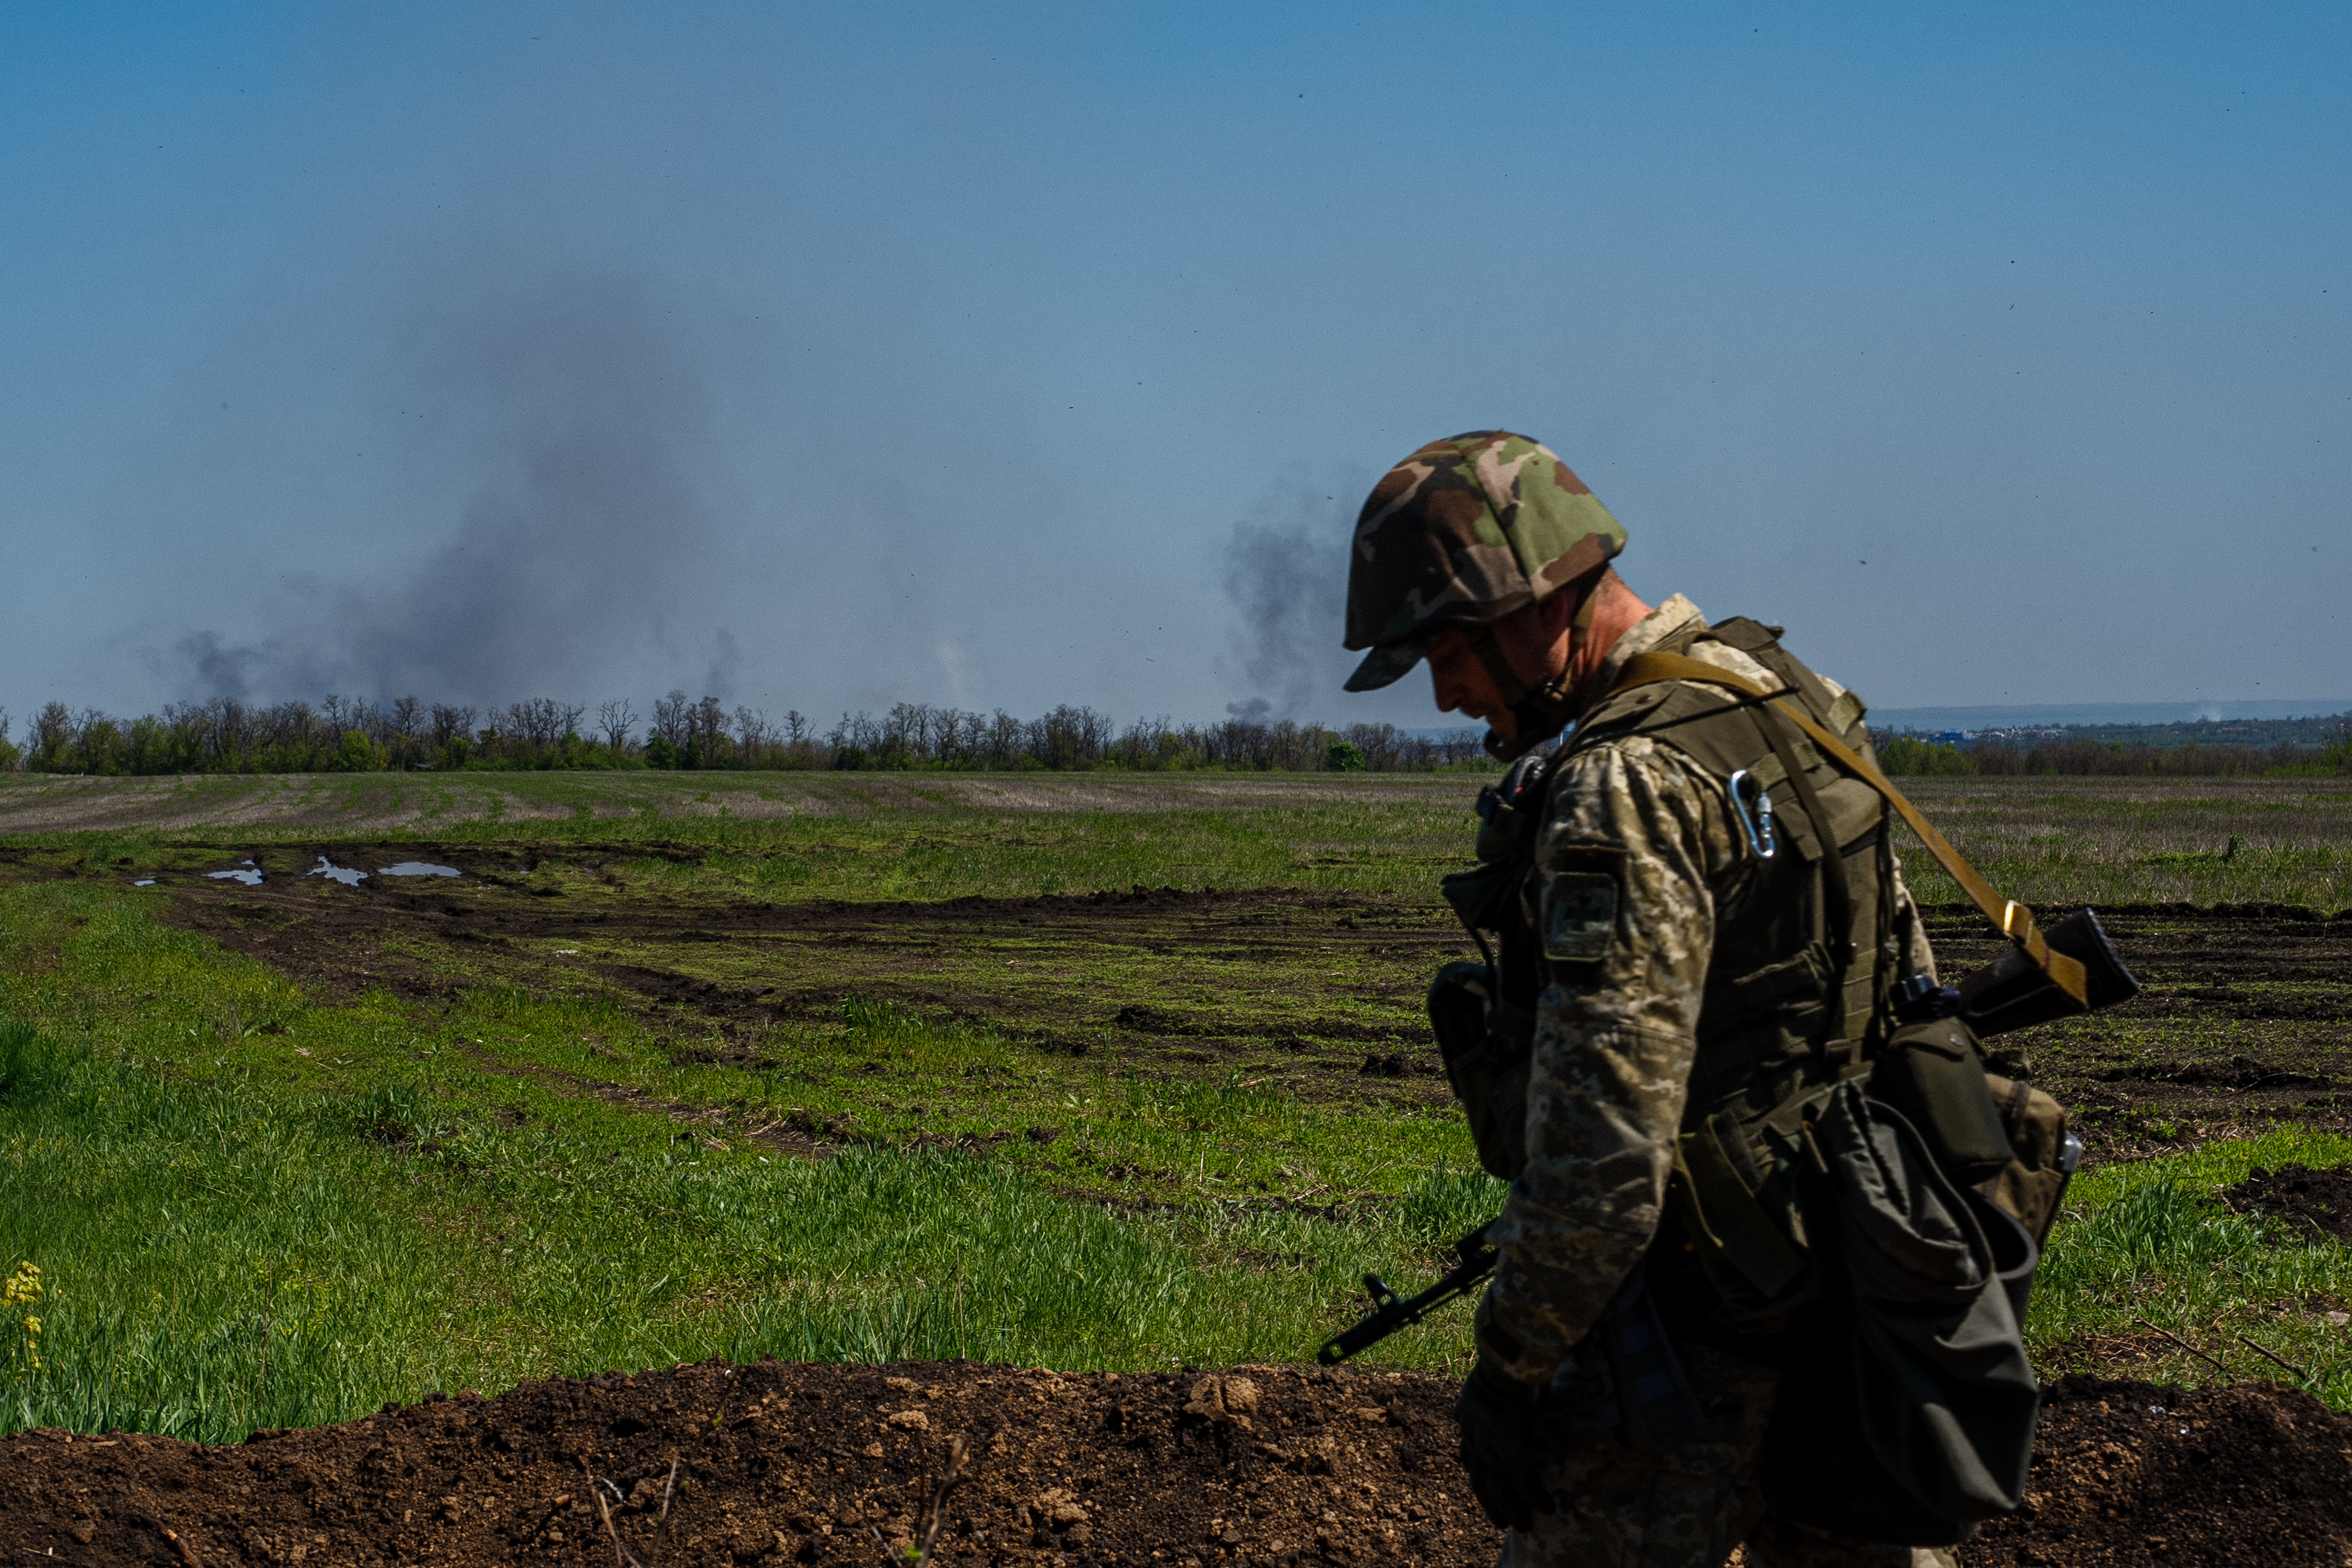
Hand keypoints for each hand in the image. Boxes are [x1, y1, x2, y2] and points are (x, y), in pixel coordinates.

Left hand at [1453, 1358, 1558, 1531]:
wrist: (1507, 1357)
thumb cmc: (1506, 1362)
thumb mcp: (1492, 1380)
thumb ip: (1493, 1393)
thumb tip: (1506, 1387)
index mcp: (1468, 1419)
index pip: (1469, 1458)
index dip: (1480, 1478)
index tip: (1490, 1493)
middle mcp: (1474, 1434)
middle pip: (1478, 1478)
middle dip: (1489, 1503)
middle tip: (1501, 1521)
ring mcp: (1491, 1441)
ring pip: (1495, 1485)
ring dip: (1509, 1508)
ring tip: (1522, 1524)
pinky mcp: (1511, 1444)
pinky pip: (1522, 1477)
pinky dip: (1533, 1494)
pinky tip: (1546, 1508)